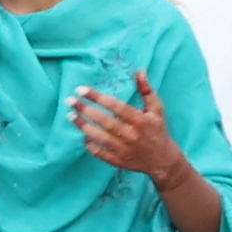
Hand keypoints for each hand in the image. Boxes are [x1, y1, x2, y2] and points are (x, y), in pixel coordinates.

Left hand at [72, 71, 186, 181]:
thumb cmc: (157, 130)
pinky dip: (89, 144)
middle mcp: (131, 135)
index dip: (97, 97)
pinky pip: (99, 153)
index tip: (81, 90)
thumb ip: (147, 91)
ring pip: (99, 137)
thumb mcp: (157, 109)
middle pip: (105, 121)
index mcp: (140, 120)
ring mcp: (124, 149)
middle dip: (85, 110)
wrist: (162, 160)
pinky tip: (83, 134)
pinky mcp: (118, 161)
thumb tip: (139, 71)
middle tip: (69, 101)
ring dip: (83, 126)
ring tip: (70, 115)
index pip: (116, 106)